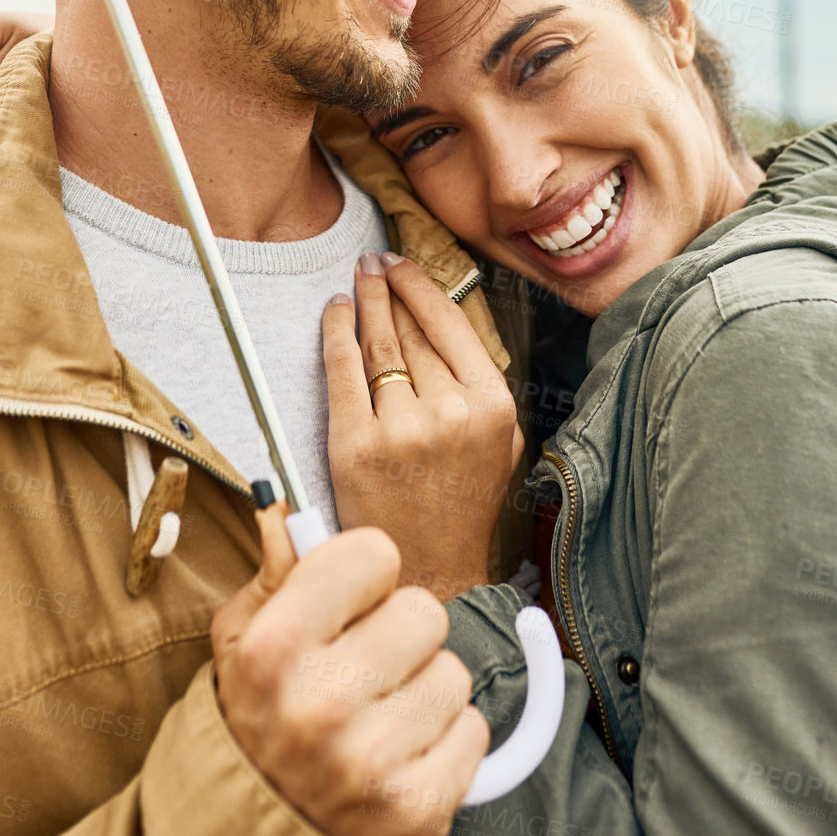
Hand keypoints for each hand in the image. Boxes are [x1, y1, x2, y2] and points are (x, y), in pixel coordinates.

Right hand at [212, 503, 488, 835]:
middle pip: (425, 611)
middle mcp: (322, 702)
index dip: (366, 572)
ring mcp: (372, 760)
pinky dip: (447, 739)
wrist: (253, 831)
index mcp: (276, 648)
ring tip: (380, 712)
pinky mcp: (416, 809)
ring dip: (425, 687)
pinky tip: (403, 750)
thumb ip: (274, 573)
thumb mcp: (240, 642)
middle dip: (401, 632)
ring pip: (454, 672)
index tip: (354, 595)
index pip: (374, 554)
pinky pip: (474, 730)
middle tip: (367, 661)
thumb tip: (285, 509)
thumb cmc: (254, 720)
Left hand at [323, 253, 523, 601]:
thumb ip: (485, 388)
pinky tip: (335, 312)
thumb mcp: (501, 444)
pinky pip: (342, 370)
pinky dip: (335, 333)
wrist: (429, 572)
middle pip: (410, 330)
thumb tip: (449, 322)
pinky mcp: (357, 445)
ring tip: (357, 282)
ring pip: (378, 344)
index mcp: (493, 405)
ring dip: (363, 303)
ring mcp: (403, 428)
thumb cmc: (463, 505)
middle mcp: (451, 412)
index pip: (450, 324)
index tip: (402, 265)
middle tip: (373, 263)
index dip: (421, 286)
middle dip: (388, 289)